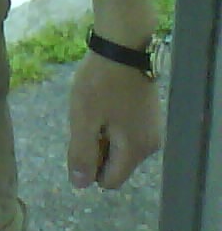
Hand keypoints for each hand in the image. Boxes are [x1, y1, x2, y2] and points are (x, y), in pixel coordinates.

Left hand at [66, 52, 162, 188]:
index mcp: (136, 150)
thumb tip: (80, 184)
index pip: (111, 180)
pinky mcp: (148, 114)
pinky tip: (101, 102)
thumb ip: (82, 153)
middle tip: (85, 119)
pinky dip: (110, 123)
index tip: (79, 139)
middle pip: (116, 164)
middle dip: (95, 148)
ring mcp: (151, 129)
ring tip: (93, 108)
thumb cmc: (100, 82)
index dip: (89, 168)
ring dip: (101, 134)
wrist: (123, 46)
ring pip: (119, 146)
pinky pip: (125, 131)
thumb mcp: (84, 118)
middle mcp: (150, 145)